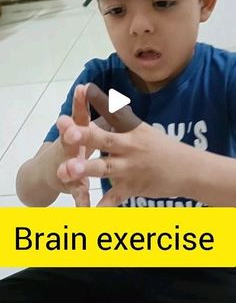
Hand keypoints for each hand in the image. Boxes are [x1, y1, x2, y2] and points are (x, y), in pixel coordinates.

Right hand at [56, 84, 90, 206]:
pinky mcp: (70, 185)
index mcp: (77, 131)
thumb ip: (99, 115)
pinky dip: (81, 202)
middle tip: (65, 124)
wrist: (52, 171)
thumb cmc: (74, 145)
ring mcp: (67, 166)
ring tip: (67, 169)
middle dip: (69, 131)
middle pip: (69, 137)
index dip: (80, 101)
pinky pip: (77, 193)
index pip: (79, 113)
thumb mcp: (84, 130)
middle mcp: (69, 147)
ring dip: (71, 167)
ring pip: (68, 166)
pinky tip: (85, 210)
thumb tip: (114, 97)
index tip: (82, 88)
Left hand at [59, 84, 184, 205]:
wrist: (188, 170)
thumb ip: (120, 117)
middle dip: (85, 137)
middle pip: (104, 140)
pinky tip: (86, 213)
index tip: (84, 89)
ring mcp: (129, 169)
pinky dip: (101, 207)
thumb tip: (103, 97)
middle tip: (67, 134)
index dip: (99, 101)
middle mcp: (129, 147)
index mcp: (131, 130)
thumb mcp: (142, 129)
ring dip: (85, 169)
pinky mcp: (131, 188)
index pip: (115, 112)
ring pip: (104, 169)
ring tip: (65, 170)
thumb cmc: (161, 147)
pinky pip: (113, 199)